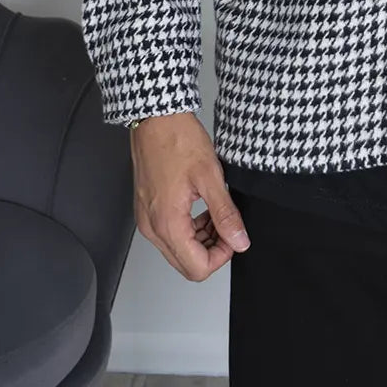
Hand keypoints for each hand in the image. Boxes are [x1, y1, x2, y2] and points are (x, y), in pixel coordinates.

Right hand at [130, 111, 250, 280]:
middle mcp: (152, 227)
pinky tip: (201, 209)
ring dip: (201, 240)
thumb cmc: (177, 139)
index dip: (221, 256)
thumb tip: (239, 241)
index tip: (233, 236)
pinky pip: (170, 235)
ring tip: (215, 213)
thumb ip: (225, 213)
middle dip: (212, 250)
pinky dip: (189, 229)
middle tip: (227, 225)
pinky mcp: (147, 210)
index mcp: (167, 222)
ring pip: (178, 252)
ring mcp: (147, 219)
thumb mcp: (210, 176)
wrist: (155, 118)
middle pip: (186, 264)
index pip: (196, 268)